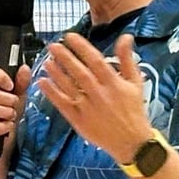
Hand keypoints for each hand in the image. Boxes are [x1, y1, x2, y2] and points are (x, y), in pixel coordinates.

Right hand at [0, 61, 31, 150]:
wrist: (8, 131)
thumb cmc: (9, 109)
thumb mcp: (19, 94)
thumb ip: (22, 82)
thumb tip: (24, 69)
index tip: (11, 85)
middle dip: (4, 99)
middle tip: (15, 103)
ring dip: (3, 112)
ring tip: (12, 115)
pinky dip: (0, 127)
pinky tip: (8, 125)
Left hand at [39, 33, 152, 163]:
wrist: (131, 142)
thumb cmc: (134, 110)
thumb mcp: (135, 82)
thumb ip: (127, 59)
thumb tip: (125, 37)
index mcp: (114, 84)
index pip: (95, 61)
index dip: (81, 47)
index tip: (70, 37)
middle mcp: (100, 95)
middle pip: (79, 72)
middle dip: (65, 57)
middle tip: (52, 46)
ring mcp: (88, 108)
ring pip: (69, 87)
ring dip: (56, 73)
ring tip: (46, 61)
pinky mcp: (79, 121)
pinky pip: (63, 104)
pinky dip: (52, 93)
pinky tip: (42, 82)